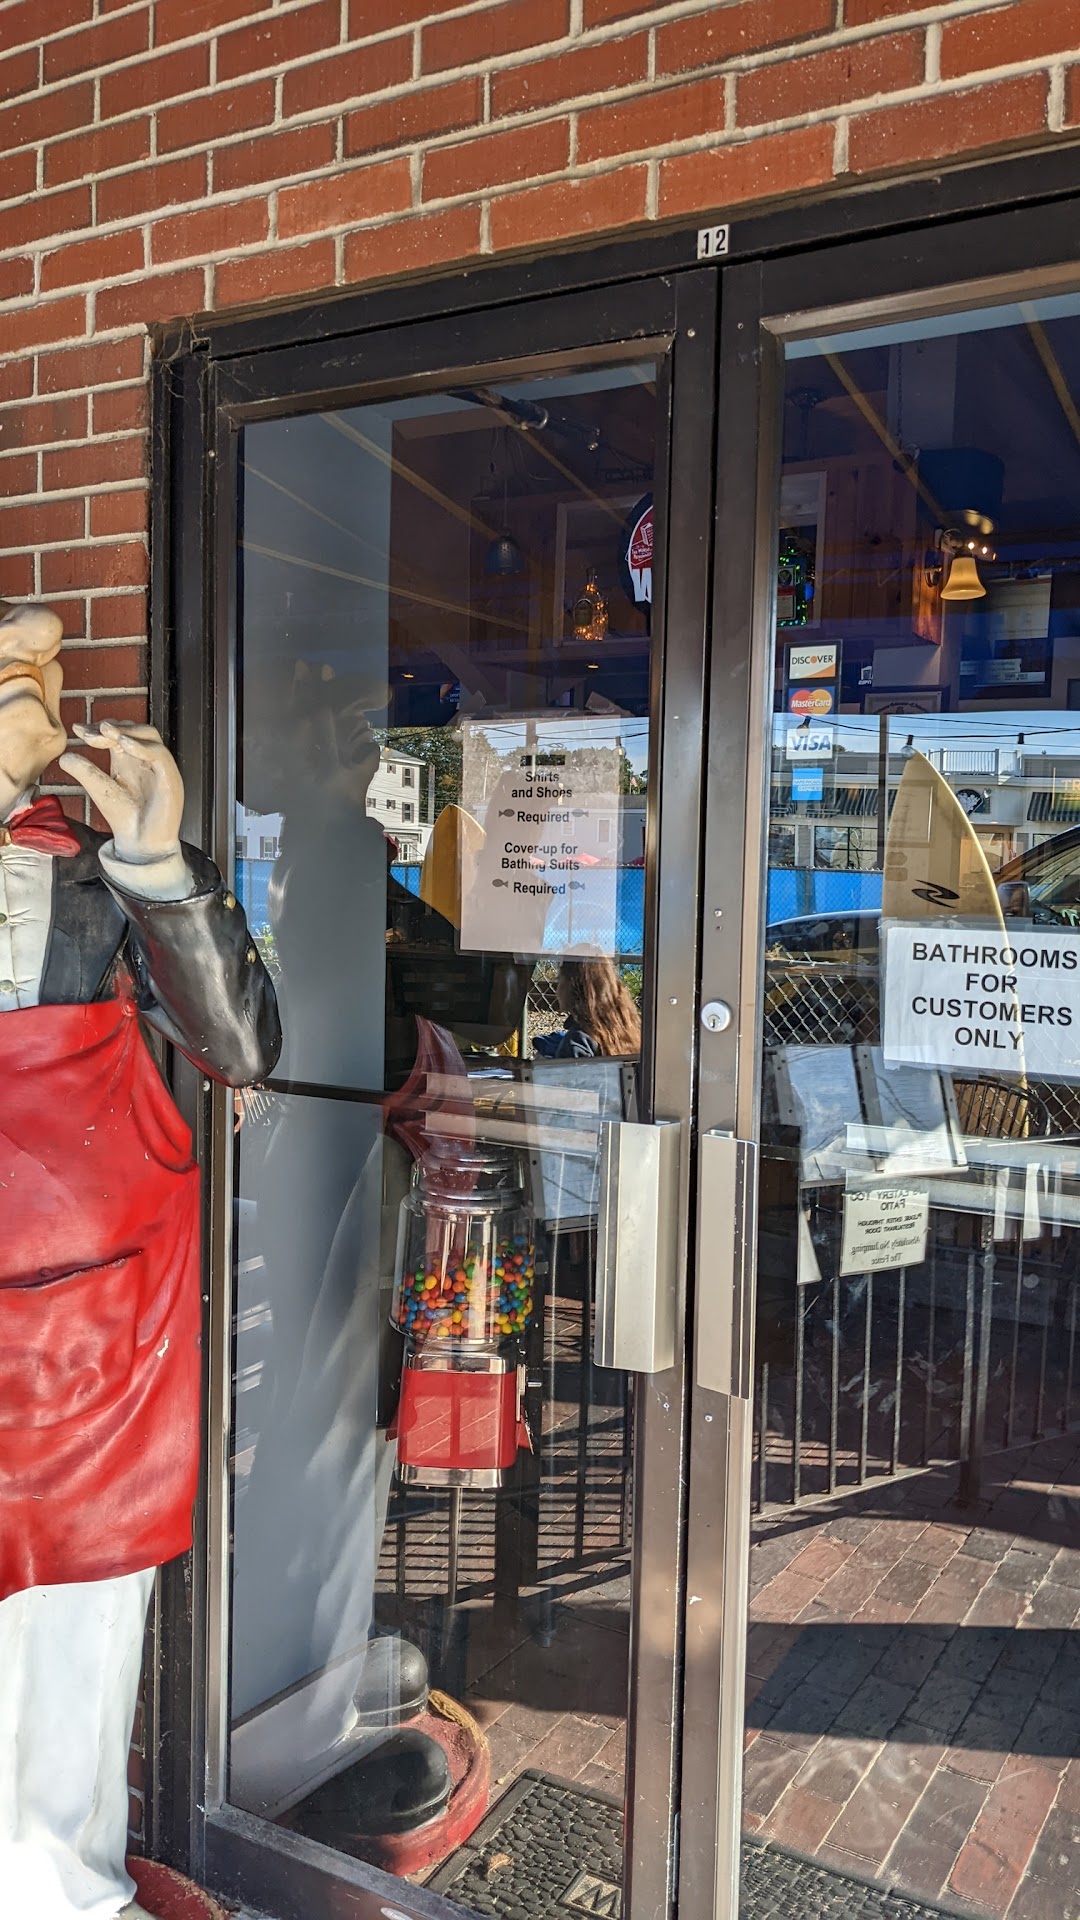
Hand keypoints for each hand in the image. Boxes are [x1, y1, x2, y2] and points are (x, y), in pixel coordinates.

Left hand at [59, 721, 183, 863]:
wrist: (140, 843)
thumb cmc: (125, 818)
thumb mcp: (99, 790)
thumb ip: (85, 772)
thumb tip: (64, 756)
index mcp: (129, 759)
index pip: (118, 733)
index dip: (99, 728)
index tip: (78, 729)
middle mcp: (145, 759)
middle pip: (134, 728)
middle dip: (112, 726)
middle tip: (92, 732)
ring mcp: (160, 767)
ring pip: (149, 735)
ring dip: (127, 731)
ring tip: (107, 733)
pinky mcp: (170, 778)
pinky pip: (160, 754)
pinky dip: (142, 747)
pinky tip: (124, 745)